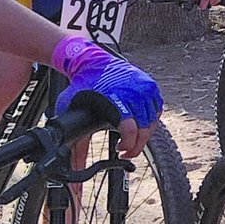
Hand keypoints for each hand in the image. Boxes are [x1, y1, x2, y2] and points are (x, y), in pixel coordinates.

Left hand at [52, 35, 162, 157]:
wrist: (93, 60)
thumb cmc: (81, 85)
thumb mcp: (70, 109)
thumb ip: (72, 138)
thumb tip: (68, 163)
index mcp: (116, 98)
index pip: (131, 127)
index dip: (129, 145)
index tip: (120, 152)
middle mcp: (134, 92)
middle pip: (144, 128)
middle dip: (136, 145)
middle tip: (125, 153)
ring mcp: (145, 87)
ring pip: (152, 121)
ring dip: (143, 134)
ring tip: (131, 140)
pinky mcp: (151, 86)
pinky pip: (156, 109)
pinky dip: (149, 120)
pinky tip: (138, 125)